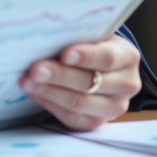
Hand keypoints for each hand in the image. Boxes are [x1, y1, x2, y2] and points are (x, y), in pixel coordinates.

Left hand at [19, 35, 142, 130]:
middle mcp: (126, 84)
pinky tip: (35, 93)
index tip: (64, 54)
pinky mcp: (97, 122)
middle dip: (60, 76)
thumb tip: (48, 34)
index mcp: (128, 57)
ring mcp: (114, 107)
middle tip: (36, 69)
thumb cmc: (91, 45)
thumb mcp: (92, 35)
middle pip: (91, 83)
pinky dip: (51, 104)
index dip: (86, 56)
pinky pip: (73, 118)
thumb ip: (76, 35)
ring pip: (80, 103)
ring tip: (28, 82)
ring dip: (50, 92)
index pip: (108, 58)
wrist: (100, 66)